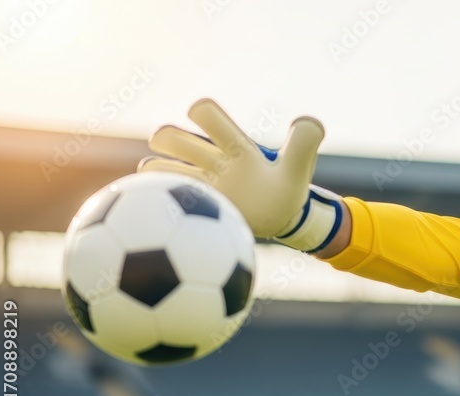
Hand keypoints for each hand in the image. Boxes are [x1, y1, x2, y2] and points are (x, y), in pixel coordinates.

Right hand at [139, 99, 342, 251]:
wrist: (282, 219)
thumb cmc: (288, 188)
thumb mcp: (300, 166)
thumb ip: (306, 142)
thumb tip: (307, 121)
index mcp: (234, 146)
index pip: (210, 115)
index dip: (201, 112)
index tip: (200, 115)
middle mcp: (212, 161)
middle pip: (173, 138)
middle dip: (167, 138)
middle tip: (173, 152)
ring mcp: (202, 184)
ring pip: (160, 169)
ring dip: (156, 173)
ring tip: (167, 188)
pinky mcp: (197, 208)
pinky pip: (162, 198)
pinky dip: (153, 199)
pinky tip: (160, 209)